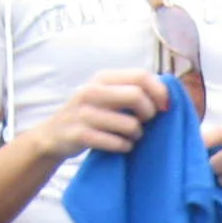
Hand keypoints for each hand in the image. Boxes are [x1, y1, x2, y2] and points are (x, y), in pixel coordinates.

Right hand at [32, 70, 167, 161]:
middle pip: (137, 96)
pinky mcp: (80, 134)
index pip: (141, 75)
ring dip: (137, 135)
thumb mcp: (107, 95)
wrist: (54, 135)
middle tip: (145, 122)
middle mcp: (91, 91)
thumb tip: (167, 96)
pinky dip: (125, 147)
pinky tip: (121, 146)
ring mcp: (84, 113)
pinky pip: (116, 143)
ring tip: (131, 136)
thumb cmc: (92, 115)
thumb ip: (131, 90)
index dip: (160, 91)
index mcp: (102, 78)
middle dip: (149, 113)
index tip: (164, 106)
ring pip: (130, 124)